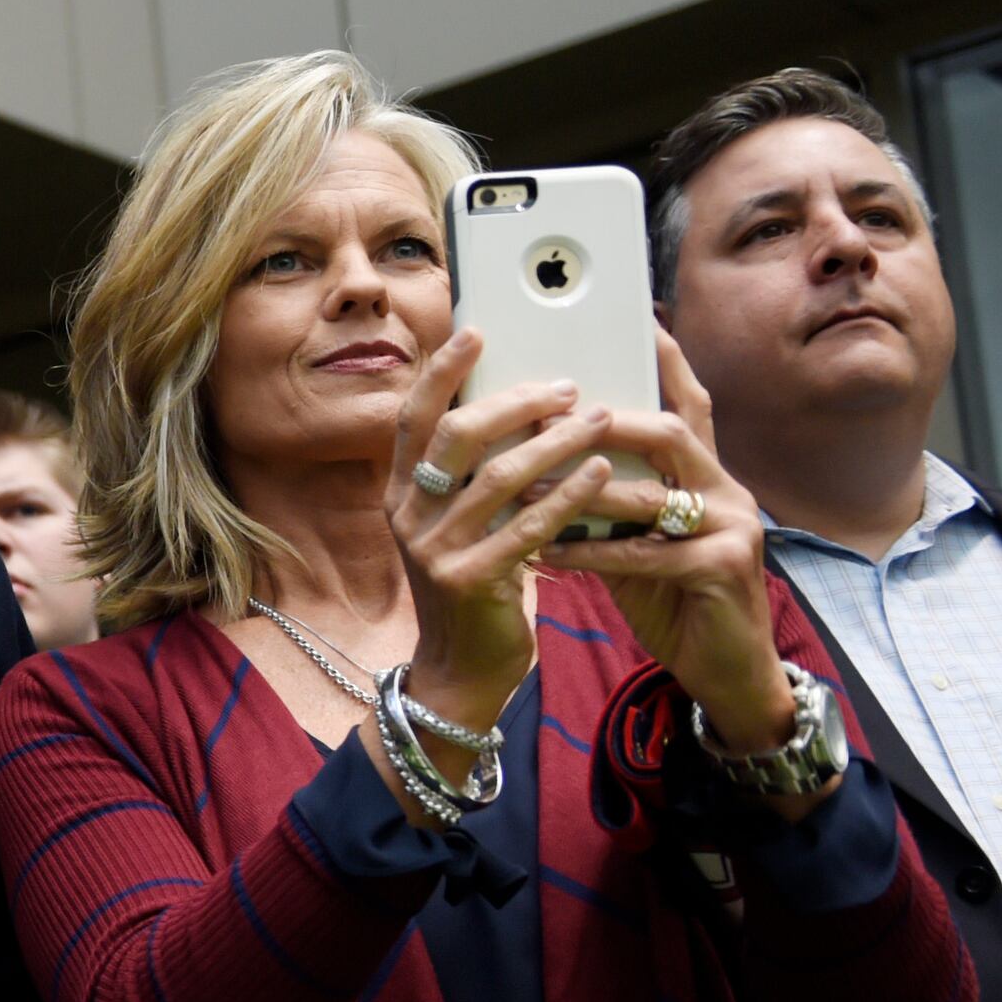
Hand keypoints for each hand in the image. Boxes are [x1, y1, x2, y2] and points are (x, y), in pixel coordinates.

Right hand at [387, 331, 617, 747]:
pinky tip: (600, 472)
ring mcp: (434, 551)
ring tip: (599, 419)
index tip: (476, 332)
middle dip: (514, 402)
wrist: (463, 669)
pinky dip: (567, 494)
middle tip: (566, 384)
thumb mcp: (457, 526)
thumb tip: (514, 407)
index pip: (413, 419)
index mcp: (400, 496)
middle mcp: (408, 518)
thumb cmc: (475, 585)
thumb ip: (470, 476)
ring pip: (498, 478)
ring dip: (554, 442)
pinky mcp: (469, 580)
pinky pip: (525, 524)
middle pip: (455, 437)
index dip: (441, 372)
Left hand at [539, 331, 803, 784]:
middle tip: (548, 415)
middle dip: (609, 420)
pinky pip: (647, 554)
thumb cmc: (672, 598)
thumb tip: (541, 456)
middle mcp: (727, 490)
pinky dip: (593, 552)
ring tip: (523, 486)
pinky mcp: (724, 571)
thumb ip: (607, 499)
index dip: (664, 361)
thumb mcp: (636, 540)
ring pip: (654, 492)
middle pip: (672, 431)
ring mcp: (732, 528)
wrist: (726, 669)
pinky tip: (547, 552)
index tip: (631, 320)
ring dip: (583, 490)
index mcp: (707, 476)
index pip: (688, 403)